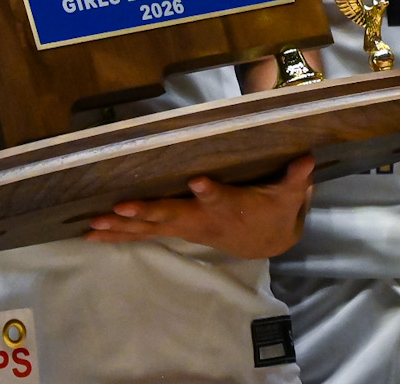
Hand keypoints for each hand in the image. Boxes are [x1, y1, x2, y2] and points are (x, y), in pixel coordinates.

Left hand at [85, 155, 314, 258]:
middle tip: (120, 208)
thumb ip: (296, 178)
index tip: (198, 183)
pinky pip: (142, 233)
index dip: (210, 193)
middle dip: (147, 212)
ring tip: (93, 225)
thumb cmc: (274, 211)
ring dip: (121, 227)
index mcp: (230, 206)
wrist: (267, 241)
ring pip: (150, 228)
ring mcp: (186, 227)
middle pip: (173, 216)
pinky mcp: (175, 229)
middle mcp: (202, 220)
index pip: (220, 198)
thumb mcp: (289, 195)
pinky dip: (117, 232)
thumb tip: (307, 157)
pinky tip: (92, 232)